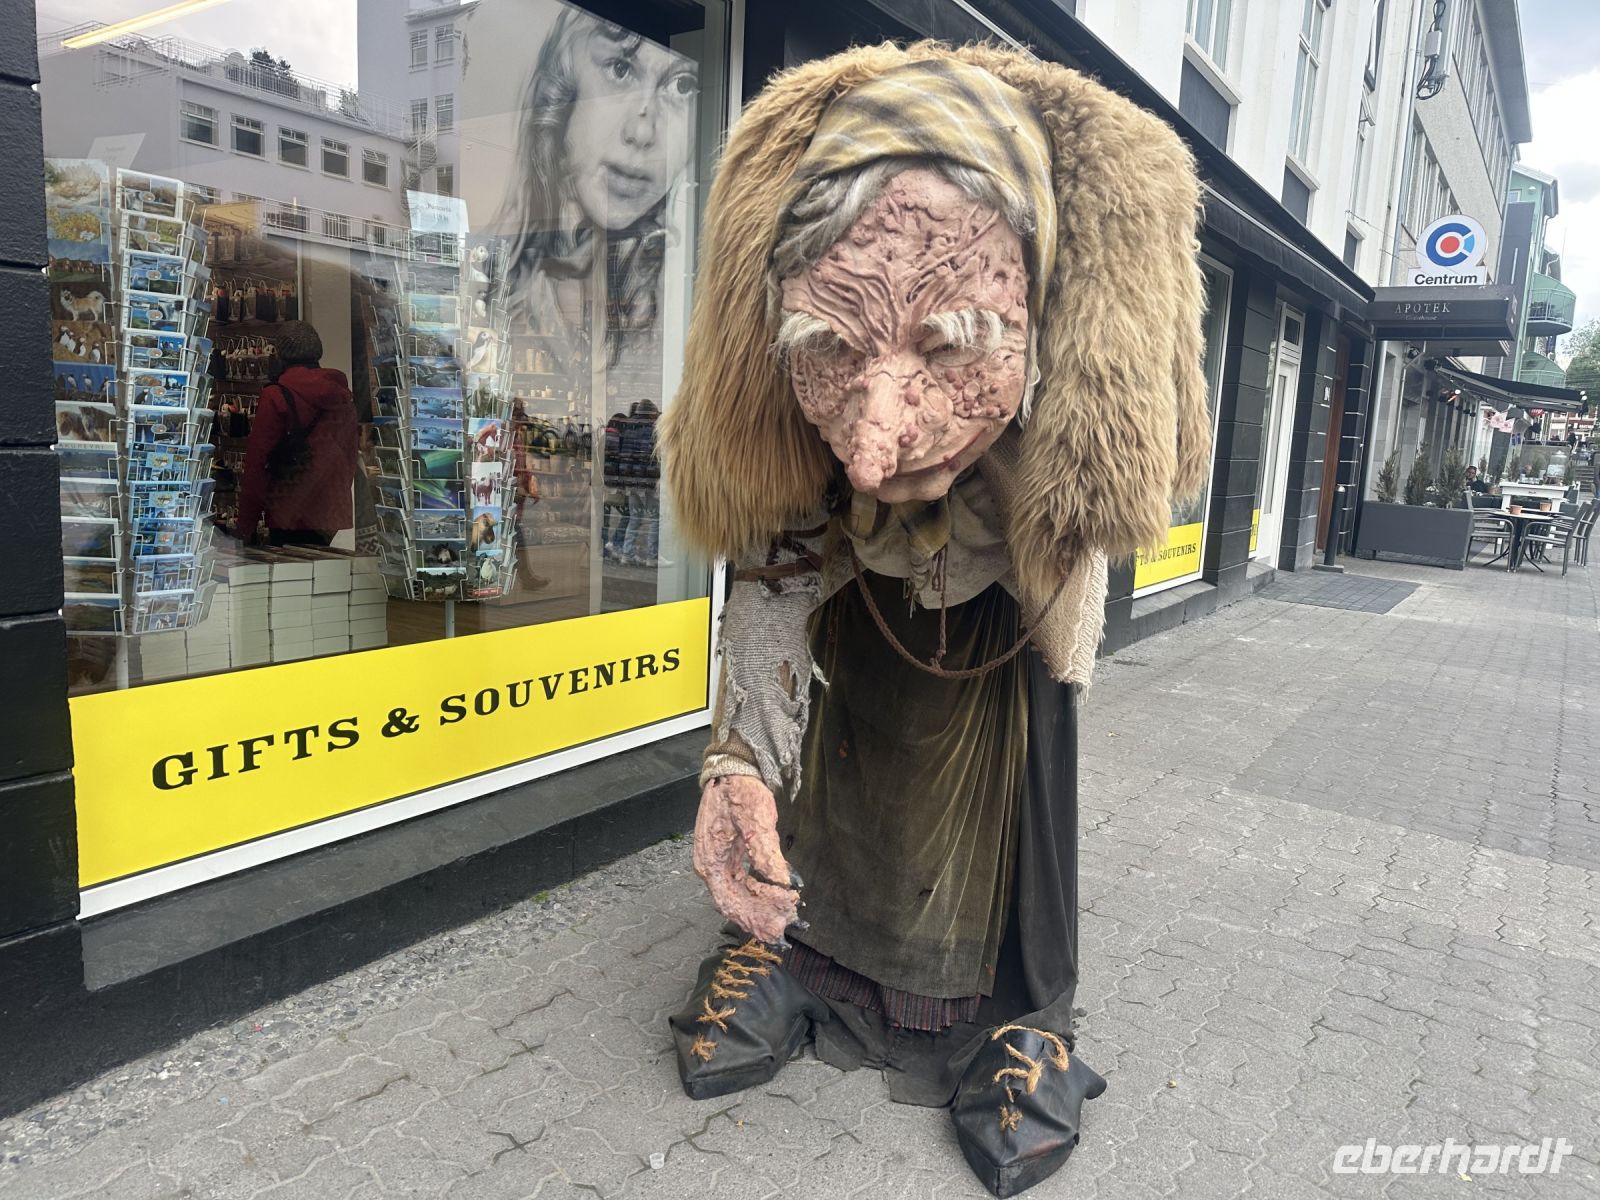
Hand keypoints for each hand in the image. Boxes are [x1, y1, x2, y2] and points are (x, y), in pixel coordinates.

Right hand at [692, 775, 800, 945]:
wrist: (734, 768)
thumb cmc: (739, 791)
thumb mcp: (756, 823)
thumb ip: (768, 857)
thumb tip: (786, 884)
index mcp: (710, 861)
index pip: (729, 902)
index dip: (751, 918)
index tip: (774, 930)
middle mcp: (710, 865)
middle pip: (733, 901)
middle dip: (758, 915)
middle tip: (783, 928)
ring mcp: (717, 860)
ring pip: (737, 893)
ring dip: (759, 905)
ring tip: (782, 914)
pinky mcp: (727, 854)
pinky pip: (740, 881)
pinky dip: (756, 891)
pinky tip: (773, 896)